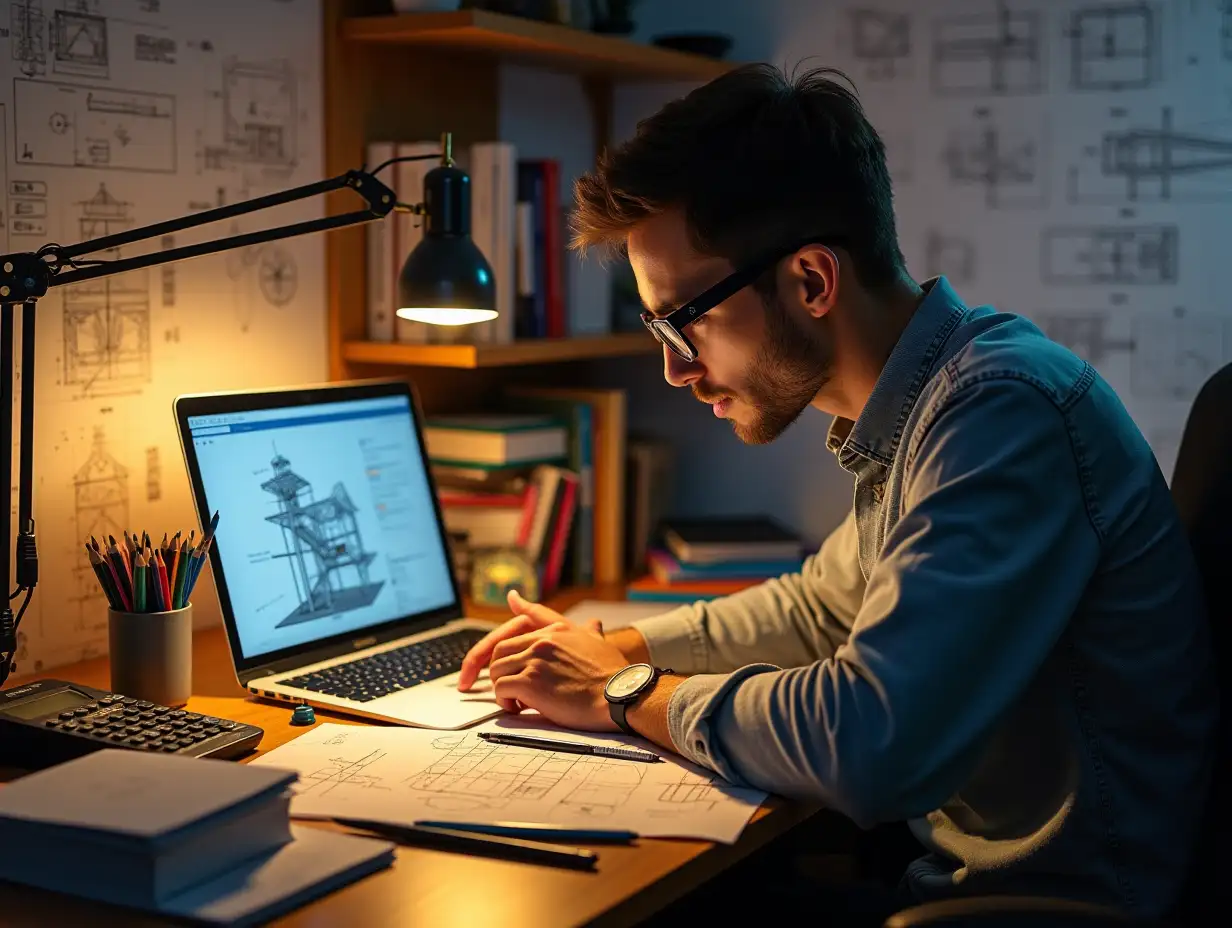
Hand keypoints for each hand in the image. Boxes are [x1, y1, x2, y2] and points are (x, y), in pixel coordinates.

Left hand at [488, 617, 629, 731]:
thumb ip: (591, 630)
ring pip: (497, 669)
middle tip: (510, 685)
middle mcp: (542, 641)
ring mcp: (535, 660)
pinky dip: (504, 700)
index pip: (521, 622)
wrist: (619, 693)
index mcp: (556, 630)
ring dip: (501, 687)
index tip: (494, 633)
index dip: (504, 633)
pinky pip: (501, 688)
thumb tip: (594, 622)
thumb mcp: (599, 642)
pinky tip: (517, 707)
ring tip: (515, 699)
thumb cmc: (612, 673)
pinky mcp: (530, 683)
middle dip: (500, 668)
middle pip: (500, 649)